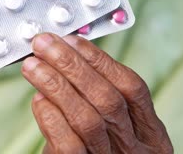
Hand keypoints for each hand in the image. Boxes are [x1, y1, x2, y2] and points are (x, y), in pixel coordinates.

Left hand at [21, 33, 172, 153]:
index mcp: (150, 134)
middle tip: (44, 44)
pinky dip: (51, 118)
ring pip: (87, 118)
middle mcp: (136, 149)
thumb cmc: (94, 152)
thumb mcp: (109, 128)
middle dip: (72, 65)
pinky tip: (38, 100)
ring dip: (56, 85)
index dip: (100, 59)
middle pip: (108, 98)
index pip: (131, 86)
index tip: (71, 40)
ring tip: (32, 65)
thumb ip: (95, 98)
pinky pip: (69, 145)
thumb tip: (64, 55)